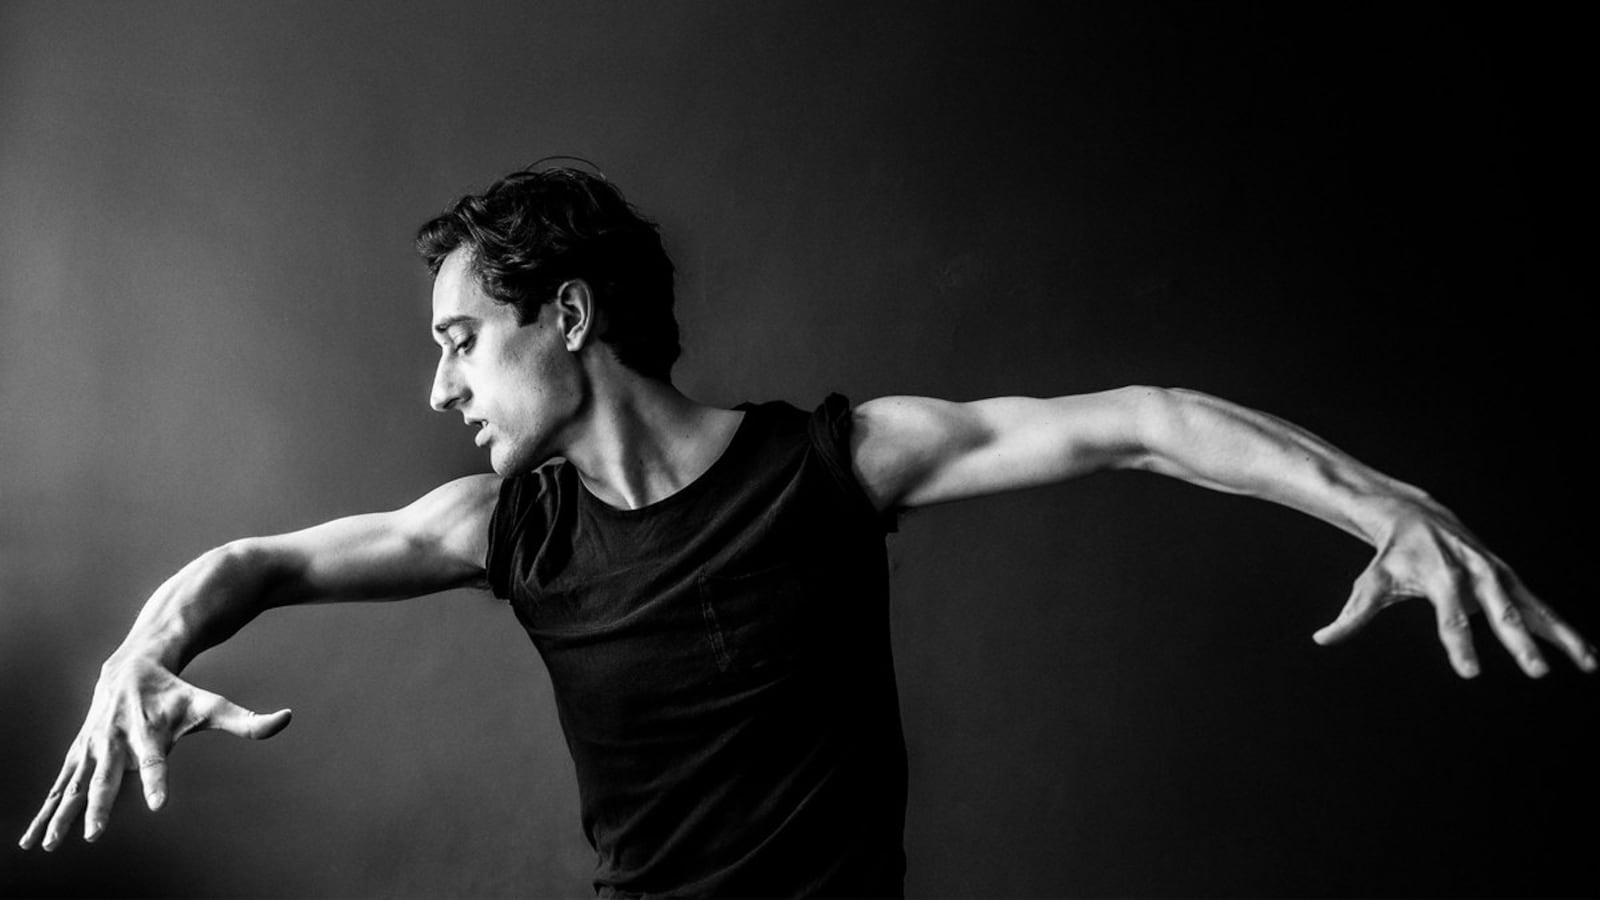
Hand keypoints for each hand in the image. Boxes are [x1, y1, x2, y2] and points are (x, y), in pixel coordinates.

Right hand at [18, 654, 290, 850]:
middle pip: (107, 777)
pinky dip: (46, 812)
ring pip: (74, 785)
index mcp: (147, 731)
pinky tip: (32, 841)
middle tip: (95, 834)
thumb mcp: (209, 704)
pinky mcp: (78, 754)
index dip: (156, 781)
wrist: (129, 668)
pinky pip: (59, 787)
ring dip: (62, 815)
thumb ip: (246, 720)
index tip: (159, 805)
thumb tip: (287, 718)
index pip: (154, 761)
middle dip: (99, 804)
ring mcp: (92, 748)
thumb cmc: (174, 692)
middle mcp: (115, 740)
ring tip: (51, 845)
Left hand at [1314, 500, 1595, 677]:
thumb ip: (1352, 615)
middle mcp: (1475, 574)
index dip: (1459, 645)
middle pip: (1498, 612)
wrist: (1417, 516)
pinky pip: (1542, 607)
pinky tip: (1587, 654)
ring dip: (1559, 635)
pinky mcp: (1512, 579)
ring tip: (1586, 663)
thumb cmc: (1392, 556)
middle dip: (1517, 643)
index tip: (1470, 673)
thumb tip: (1320, 639)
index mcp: (1441, 577)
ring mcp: (1498, 575)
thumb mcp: (1372, 581)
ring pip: (1533, 608)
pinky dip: (1565, 628)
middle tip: (1535, 672)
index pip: (1449, 618)